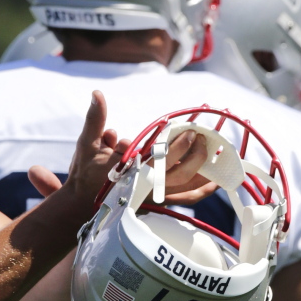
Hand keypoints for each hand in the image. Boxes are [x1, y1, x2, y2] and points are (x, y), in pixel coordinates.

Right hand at [31, 97, 215, 205]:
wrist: (81, 205)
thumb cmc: (86, 173)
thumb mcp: (87, 144)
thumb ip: (95, 120)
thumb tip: (97, 94)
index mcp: (131, 173)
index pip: (161, 160)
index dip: (179, 146)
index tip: (190, 131)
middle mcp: (147, 187)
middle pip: (180, 174)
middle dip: (196, 154)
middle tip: (201, 135)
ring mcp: (155, 196)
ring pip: (187, 187)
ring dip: (205, 171)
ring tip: (219, 152)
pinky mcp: (159, 201)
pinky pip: (186, 198)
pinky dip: (202, 190)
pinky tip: (216, 179)